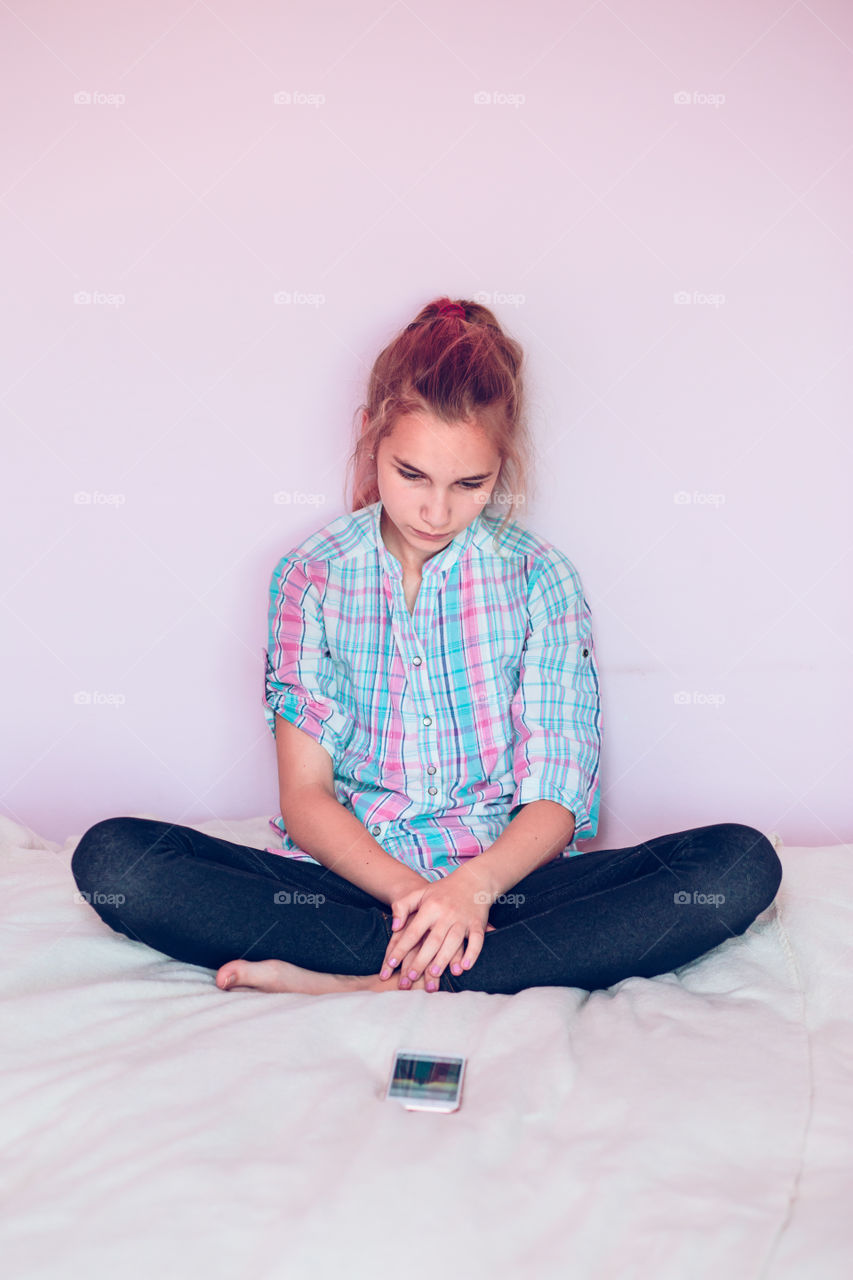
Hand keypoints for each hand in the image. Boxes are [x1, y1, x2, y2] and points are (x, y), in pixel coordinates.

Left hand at [378, 866, 493, 987]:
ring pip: (453, 942)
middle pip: (432, 941)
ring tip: (433, 975)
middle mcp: (446, 914)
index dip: (401, 948)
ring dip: (444, 959)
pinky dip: (472, 954)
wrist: (473, 880)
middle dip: (421, 960)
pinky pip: (476, 940)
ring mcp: (463, 920)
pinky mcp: (478, 924)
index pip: (412, 932)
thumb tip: (395, 927)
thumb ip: (402, 907)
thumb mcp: (420, 893)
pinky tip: (464, 967)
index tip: (391, 964)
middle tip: (410, 978)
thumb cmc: (442, 890)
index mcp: (430, 908)